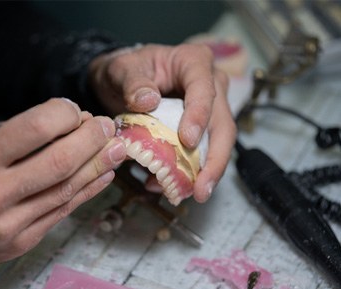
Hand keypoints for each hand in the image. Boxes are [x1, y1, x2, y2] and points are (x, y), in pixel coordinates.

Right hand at [0, 98, 125, 277]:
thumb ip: (17, 139)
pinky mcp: (23, 241)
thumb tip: (69, 125)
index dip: (63, 114)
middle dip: (91, 139)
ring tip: (116, 148)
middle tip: (106, 125)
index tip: (73, 109)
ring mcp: (10, 223)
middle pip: (61, 161)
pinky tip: (104, 174)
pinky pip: (64, 210)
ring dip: (99, 164)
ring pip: (68, 188)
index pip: (35, 129)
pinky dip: (88, 190)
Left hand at [89, 43, 235, 202]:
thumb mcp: (121, 70)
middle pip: (221, 124)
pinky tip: (170, 186)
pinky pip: (200, 153)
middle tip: (201, 188)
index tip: (186, 140)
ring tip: (190, 194)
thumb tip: (148, 101)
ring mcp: (208, 109)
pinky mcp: (199, 128)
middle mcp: (209, 85)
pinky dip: (188, 173)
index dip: (199, 115)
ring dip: (205, 172)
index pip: (204, 89)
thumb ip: (132, 82)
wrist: (120, 81)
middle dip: (214, 159)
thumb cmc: (125, 70)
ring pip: (217, 143)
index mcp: (193, 62)